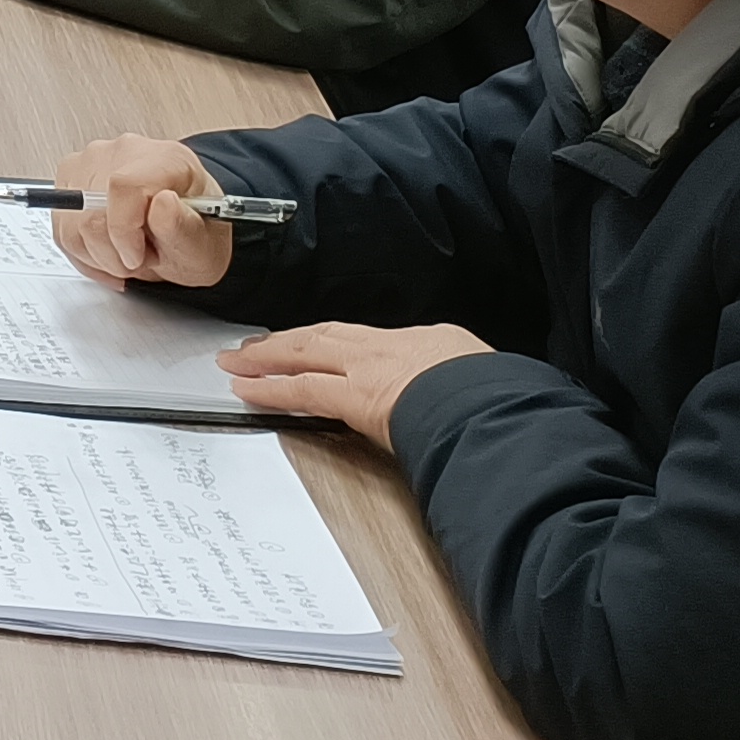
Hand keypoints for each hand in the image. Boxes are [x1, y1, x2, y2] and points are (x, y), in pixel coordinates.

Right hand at [46, 139, 238, 291]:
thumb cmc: (193, 234)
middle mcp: (124, 152)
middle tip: (140, 257)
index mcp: (166, 159)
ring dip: (98, 255)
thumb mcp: (202, 247)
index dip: (123, 231)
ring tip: (127, 253)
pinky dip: (84, 253)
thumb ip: (184, 228)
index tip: (136, 257)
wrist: (181, 231)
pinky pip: (62, 230)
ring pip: (71, 224)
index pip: (123, 186)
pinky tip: (109, 253)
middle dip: (113, 251)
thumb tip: (163, 204)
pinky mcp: (69, 179)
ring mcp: (91, 162)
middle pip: (91, 209)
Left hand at [218, 323, 487, 446]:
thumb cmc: (500, 398)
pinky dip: (271, 388)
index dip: (331, 342)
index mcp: (423, 343)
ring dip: (269, 357)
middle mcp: (389, 347)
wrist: (497, 404)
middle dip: (288, 341)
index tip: (313, 345)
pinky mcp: (355, 396)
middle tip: (256, 346)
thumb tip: (466, 396)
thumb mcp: (483, 379)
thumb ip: (460, 385)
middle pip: (325, 336)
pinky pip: (302, 389)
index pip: (363, 340)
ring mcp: (369, 367)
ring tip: (240, 361)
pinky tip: (247, 389)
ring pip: (306, 353)